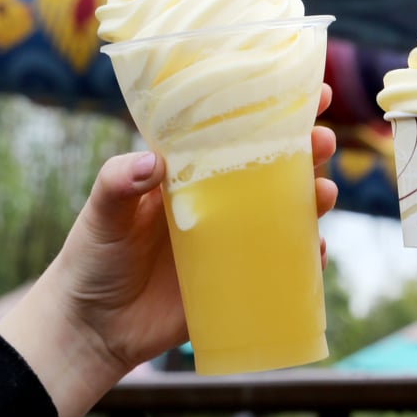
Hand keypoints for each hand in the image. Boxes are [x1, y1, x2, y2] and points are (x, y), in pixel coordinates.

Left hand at [0, 84, 336, 416]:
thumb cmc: (92, 257)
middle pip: (271, 166)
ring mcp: (229, 239)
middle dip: (305, 149)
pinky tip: (318, 251)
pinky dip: (305, 257)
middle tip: (321, 140)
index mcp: (187, 170)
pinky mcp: (235, 281)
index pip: (232, 129)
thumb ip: (118, 182)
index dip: (269, 107)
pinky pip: (279, 264)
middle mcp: (215, 198)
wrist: (91, 328)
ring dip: (312, 198)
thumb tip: (152, 163)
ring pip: (284, 211)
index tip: (306, 88)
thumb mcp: (101, 212)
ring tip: (326, 194)